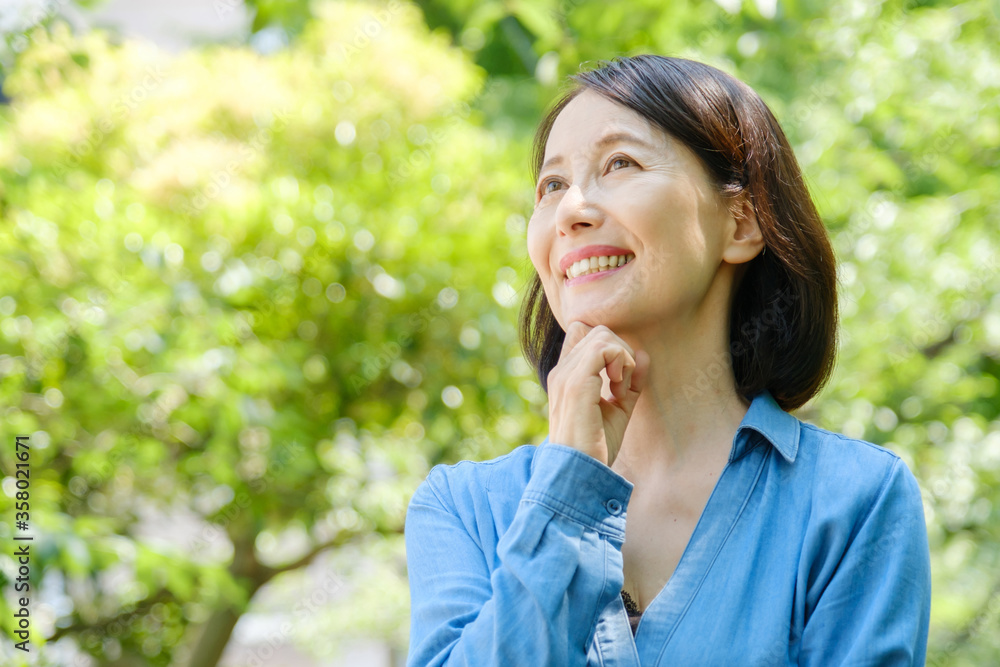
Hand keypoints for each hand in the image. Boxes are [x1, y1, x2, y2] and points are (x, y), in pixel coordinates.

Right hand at [546, 322, 649, 466]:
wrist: (579, 473)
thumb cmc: (595, 447)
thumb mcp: (617, 409)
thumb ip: (630, 382)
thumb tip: (644, 354)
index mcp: (565, 376)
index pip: (582, 333)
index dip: (609, 348)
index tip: (618, 378)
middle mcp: (561, 371)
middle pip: (599, 332)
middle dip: (621, 353)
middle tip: (623, 387)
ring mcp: (566, 375)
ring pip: (604, 336)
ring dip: (623, 360)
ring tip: (621, 391)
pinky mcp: (577, 383)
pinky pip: (606, 349)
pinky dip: (622, 364)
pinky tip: (620, 390)